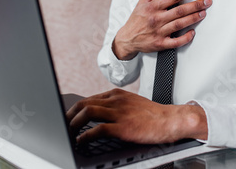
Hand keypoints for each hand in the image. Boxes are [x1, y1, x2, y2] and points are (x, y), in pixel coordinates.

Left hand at [66, 89, 207, 144]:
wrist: (171, 120)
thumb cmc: (153, 115)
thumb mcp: (132, 103)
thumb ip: (116, 106)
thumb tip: (100, 114)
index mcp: (117, 94)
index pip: (89, 98)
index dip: (76, 109)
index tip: (69, 117)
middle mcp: (116, 101)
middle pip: (84, 103)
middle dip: (70, 115)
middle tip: (64, 125)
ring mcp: (119, 113)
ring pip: (88, 112)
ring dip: (74, 123)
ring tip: (69, 133)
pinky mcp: (123, 127)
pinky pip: (98, 129)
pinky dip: (85, 136)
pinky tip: (81, 141)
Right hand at [113, 0, 211, 59]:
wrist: (127, 38)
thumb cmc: (136, 19)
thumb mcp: (143, 1)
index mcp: (153, 7)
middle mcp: (157, 19)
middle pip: (179, 10)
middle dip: (195, 5)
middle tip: (207, 1)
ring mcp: (159, 32)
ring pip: (179, 24)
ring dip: (193, 18)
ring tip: (203, 13)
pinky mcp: (160, 43)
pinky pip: (176, 42)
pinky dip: (185, 38)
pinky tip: (192, 32)